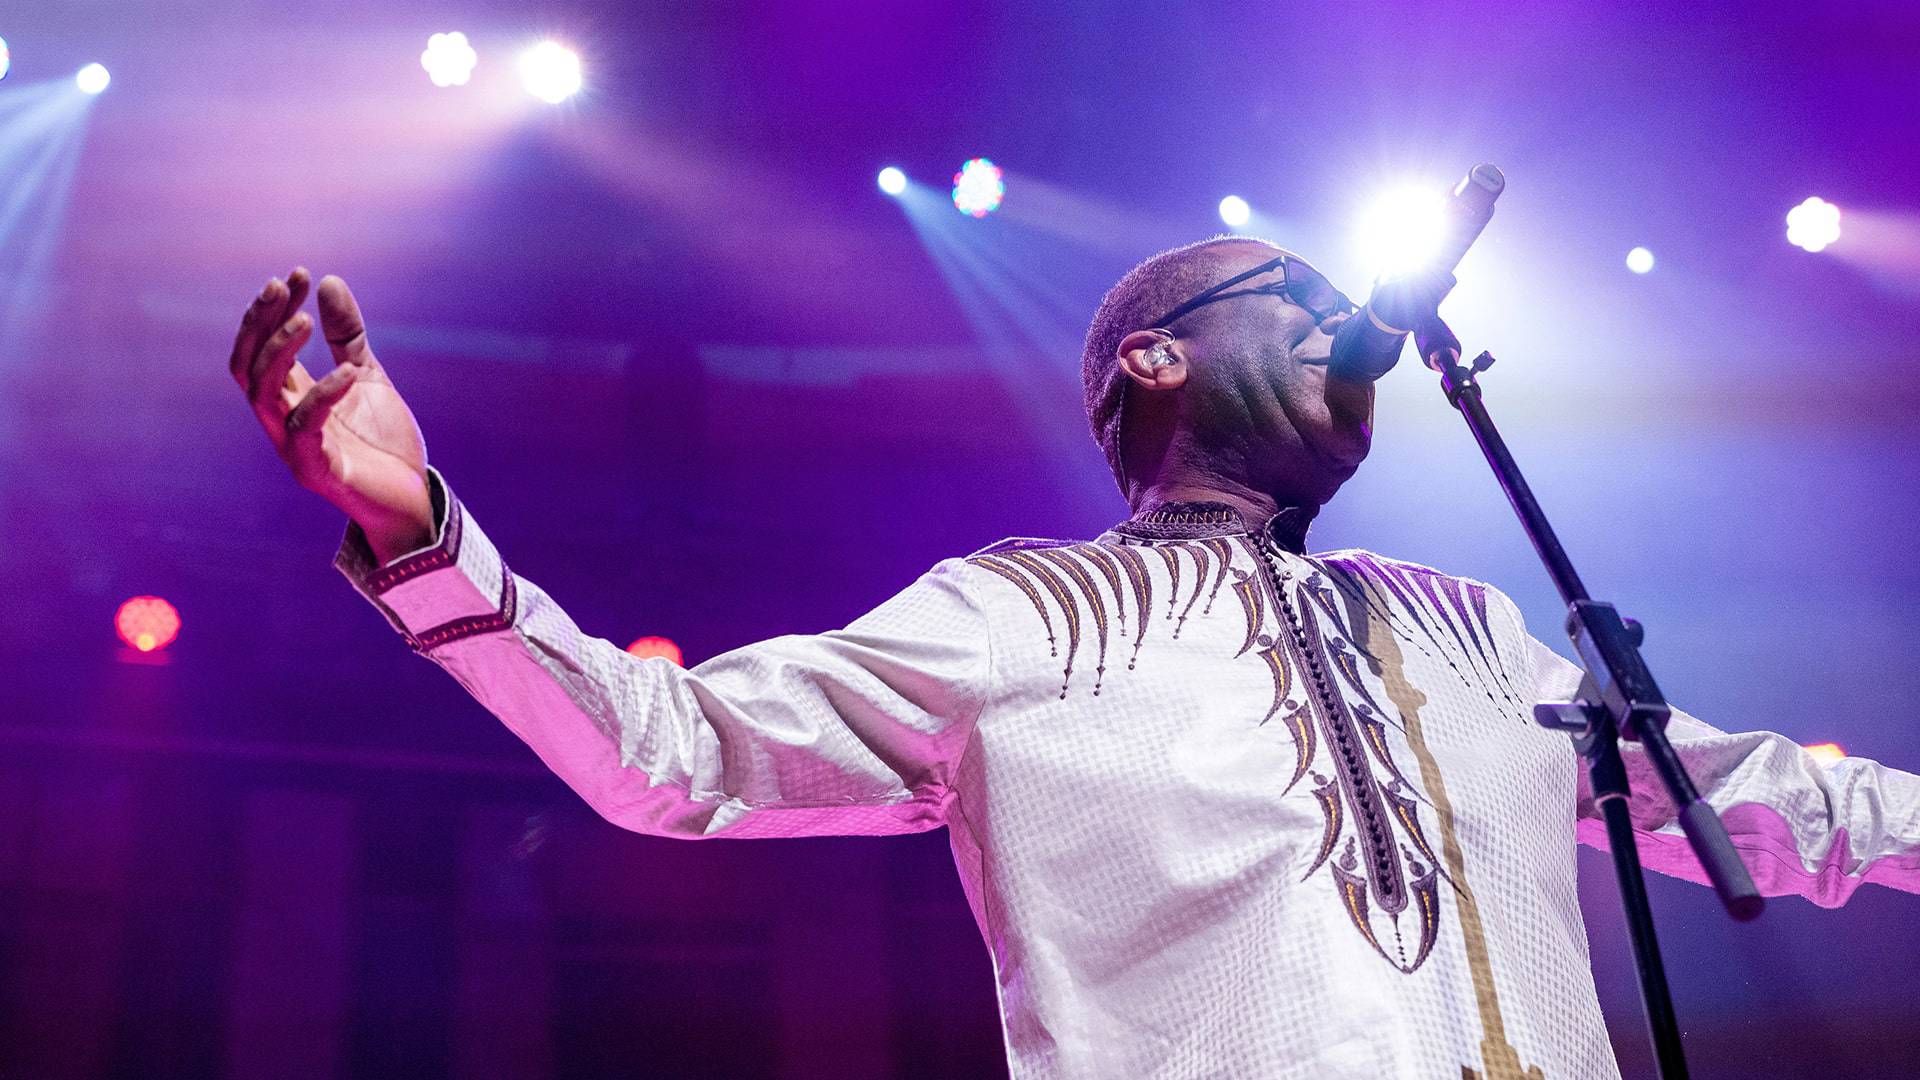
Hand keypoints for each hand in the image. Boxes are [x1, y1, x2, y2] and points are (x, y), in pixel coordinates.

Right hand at [230, 268, 434, 562]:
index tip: (297, 274)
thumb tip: (329, 281)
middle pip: (248, 366)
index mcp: (290, 397)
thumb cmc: (383, 443)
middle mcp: (281, 420)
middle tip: (282, 286)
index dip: (272, 311)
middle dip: (260, 323)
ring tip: (307, 320)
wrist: (411, 498)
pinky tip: (349, 372)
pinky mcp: (316, 470)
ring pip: (263, 394)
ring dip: (280, 352)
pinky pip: (306, 429)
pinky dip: (325, 396)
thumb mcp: (368, 376)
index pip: (262, 347)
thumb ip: (347, 336)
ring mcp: (293, 446)